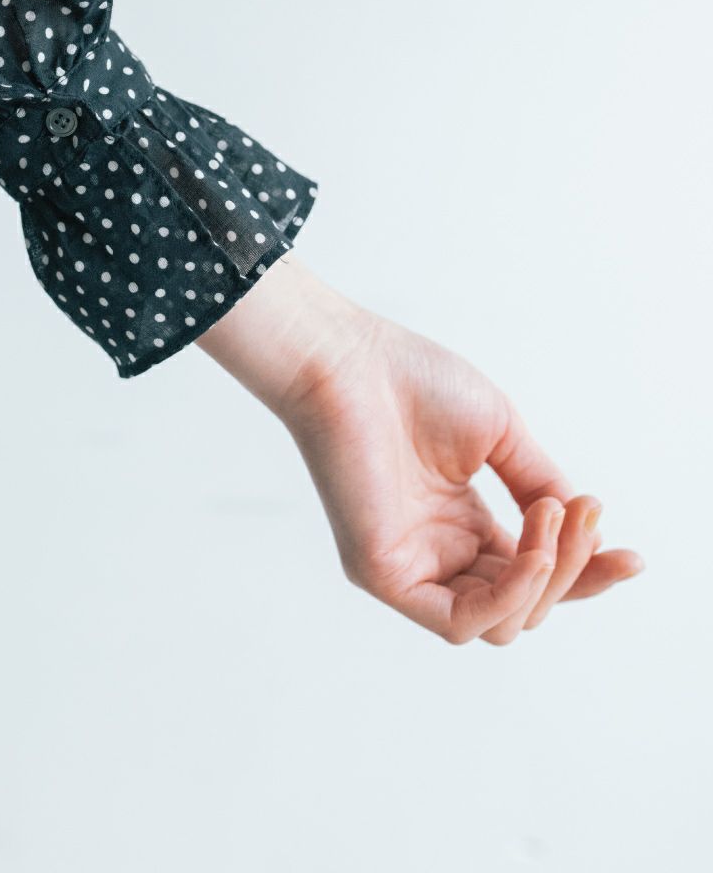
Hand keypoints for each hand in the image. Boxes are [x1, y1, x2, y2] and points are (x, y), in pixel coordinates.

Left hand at [196, 256, 643, 644]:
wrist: (350, 360)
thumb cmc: (411, 382)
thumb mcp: (499, 436)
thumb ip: (539, 485)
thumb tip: (584, 525)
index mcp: (460, 524)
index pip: (534, 575)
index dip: (586, 572)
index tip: (633, 556)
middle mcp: (436, 554)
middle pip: (527, 604)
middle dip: (574, 568)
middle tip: (584, 513)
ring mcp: (409, 568)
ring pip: (503, 622)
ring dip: (547, 577)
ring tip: (550, 515)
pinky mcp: (383, 576)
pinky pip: (460, 622)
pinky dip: (509, 597)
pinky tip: (532, 552)